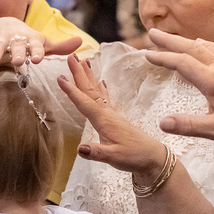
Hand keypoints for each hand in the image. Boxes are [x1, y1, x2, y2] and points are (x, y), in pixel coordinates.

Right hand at [0, 16, 81, 75]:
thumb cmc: (28, 40)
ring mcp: (2, 41)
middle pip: (18, 46)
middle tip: (18, 60)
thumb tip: (81, 43)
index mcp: (32, 40)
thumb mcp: (43, 43)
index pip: (37, 45)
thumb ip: (60, 47)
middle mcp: (17, 39)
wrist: (5, 24)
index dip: (38, 51)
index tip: (39, 59)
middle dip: (18, 52)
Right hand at [56, 54, 171, 177]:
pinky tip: (100, 81)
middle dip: (79, 73)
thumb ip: (96, 152)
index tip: (60, 77)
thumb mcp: (114, 157)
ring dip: (88, 76)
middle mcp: (107, 113)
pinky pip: (105, 98)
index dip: (71, 90)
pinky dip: (100, 88)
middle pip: (90, 90)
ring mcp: (112, 114)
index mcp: (104, 120)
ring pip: (96, 91)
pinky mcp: (115, 118)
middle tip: (71, 56)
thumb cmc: (134, 157)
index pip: (84, 102)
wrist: (152, 157)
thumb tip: (79, 148)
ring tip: (83, 61)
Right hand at [144, 30, 213, 145]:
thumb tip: (163, 123)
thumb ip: (190, 125)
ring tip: (168, 38)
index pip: (182, 63)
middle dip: (169, 40)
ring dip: (183, 40)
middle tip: (151, 33)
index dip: (163, 58)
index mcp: (212, 81)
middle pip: (189, 47)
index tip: (148, 55)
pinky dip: (201, 43)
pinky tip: (197, 43)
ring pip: (202, 45)